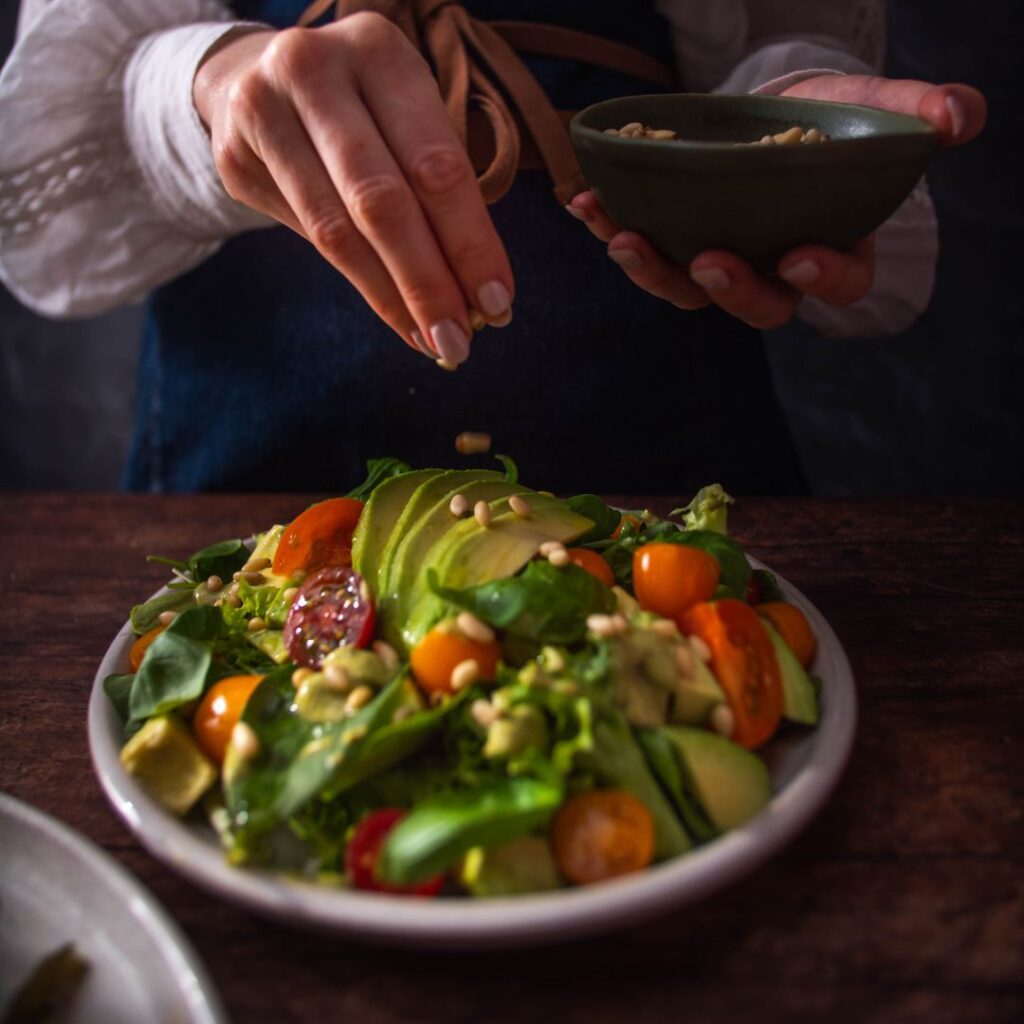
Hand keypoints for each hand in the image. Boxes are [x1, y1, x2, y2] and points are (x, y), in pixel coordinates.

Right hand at [193, 14, 513, 362]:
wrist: (254, 75)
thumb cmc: (363, 106)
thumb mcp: (408, 114)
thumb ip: (439, 187)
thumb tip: (477, 293)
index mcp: (378, 51)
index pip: (435, 164)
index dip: (469, 242)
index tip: (497, 303)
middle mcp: (313, 70)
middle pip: (381, 201)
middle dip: (428, 282)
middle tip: (460, 341)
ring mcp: (262, 111)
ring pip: (336, 230)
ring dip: (391, 297)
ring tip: (430, 340)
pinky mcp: (233, 158)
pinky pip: (307, 238)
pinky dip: (359, 285)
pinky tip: (395, 315)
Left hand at [567, 76, 986, 328]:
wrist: (773, 113)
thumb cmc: (830, 120)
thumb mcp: (873, 107)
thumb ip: (915, 112)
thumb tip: (962, 118)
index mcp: (833, 249)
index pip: (839, 281)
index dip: (824, 276)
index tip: (800, 256)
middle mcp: (772, 270)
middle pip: (757, 303)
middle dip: (732, 290)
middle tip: (709, 262)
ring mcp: (720, 262)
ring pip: (688, 289)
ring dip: (652, 270)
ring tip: (621, 236)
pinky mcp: (676, 244)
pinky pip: (644, 248)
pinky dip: (609, 227)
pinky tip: (583, 201)